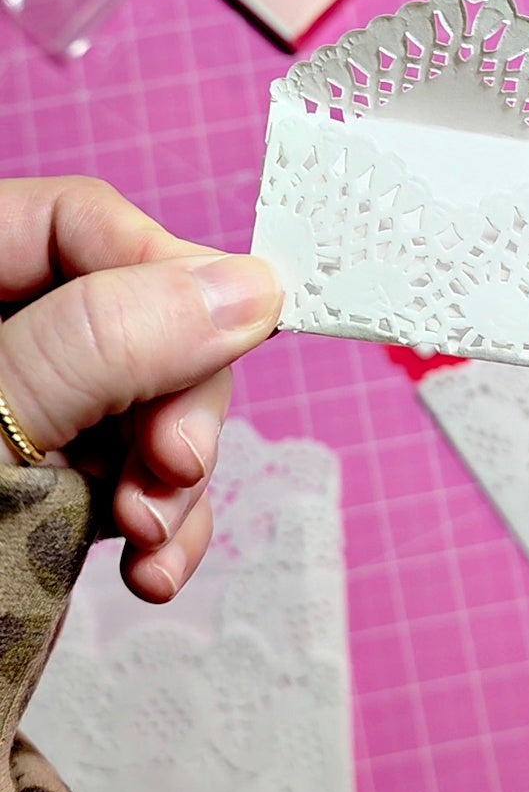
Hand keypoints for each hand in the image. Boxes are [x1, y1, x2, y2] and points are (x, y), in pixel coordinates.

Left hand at [0, 177, 281, 603]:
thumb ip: (103, 345)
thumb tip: (242, 287)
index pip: (72, 223)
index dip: (162, 268)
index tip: (230, 333)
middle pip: (126, 311)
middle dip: (174, 395)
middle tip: (180, 465)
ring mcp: (13, 417)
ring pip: (142, 400)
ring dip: (175, 474)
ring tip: (154, 542)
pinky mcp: (35, 486)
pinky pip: (129, 474)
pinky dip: (160, 520)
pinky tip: (153, 569)